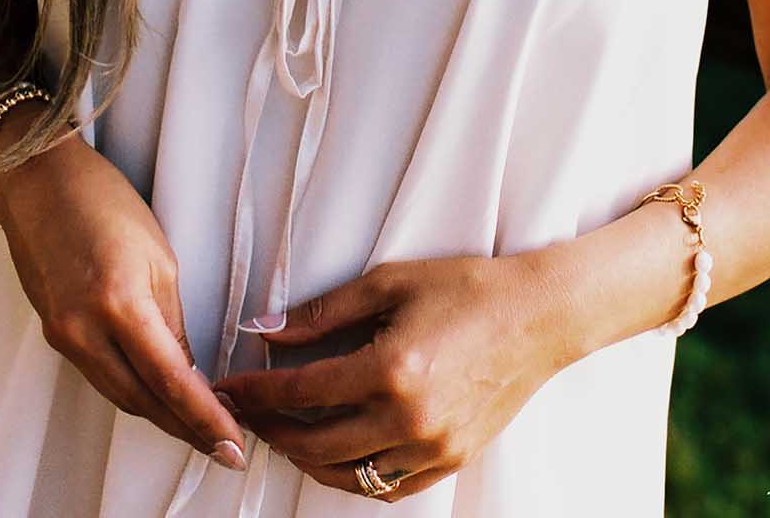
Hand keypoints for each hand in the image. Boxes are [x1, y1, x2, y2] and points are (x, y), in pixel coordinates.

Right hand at [0, 114, 246, 470]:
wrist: (38, 180)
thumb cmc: (105, 202)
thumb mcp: (157, 254)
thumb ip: (171, 320)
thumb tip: (186, 373)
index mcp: (118, 303)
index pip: (170, 380)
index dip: (204, 419)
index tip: (234, 447)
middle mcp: (84, 331)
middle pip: (142, 400)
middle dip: (185, 428)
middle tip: (226, 446)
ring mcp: (63, 336)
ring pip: (119, 394)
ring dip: (160, 414)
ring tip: (201, 426)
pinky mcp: (53, 333)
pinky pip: (100, 375)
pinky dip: (132, 390)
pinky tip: (157, 394)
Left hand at [213, 250, 570, 499]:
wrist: (538, 314)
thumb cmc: (468, 288)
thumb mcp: (391, 282)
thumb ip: (323, 312)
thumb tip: (266, 330)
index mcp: (389, 369)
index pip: (300, 391)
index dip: (256, 392)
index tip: (230, 386)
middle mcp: (408, 418)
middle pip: (314, 443)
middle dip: (271, 430)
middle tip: (248, 413)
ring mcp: (431, 446)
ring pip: (346, 475)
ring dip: (307, 458)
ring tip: (287, 433)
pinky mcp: (450, 459)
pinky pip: (387, 487)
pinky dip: (354, 475)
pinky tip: (338, 452)